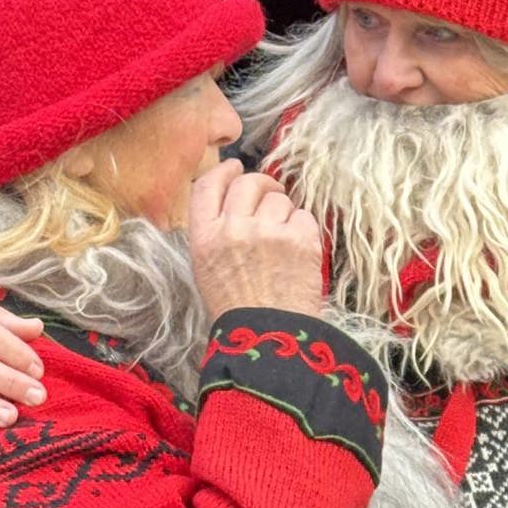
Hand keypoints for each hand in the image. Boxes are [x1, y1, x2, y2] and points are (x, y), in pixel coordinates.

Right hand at [188, 162, 323, 319]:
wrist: (269, 339)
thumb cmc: (238, 311)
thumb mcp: (207, 269)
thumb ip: (215, 232)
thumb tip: (234, 202)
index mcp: (204, 237)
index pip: (208, 185)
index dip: (224, 171)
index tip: (235, 167)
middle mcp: (233, 228)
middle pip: (247, 182)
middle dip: (261, 184)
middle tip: (270, 196)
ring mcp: (267, 231)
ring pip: (279, 199)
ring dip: (284, 213)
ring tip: (283, 242)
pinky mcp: (299, 239)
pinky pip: (303, 216)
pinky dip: (303, 230)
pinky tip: (298, 253)